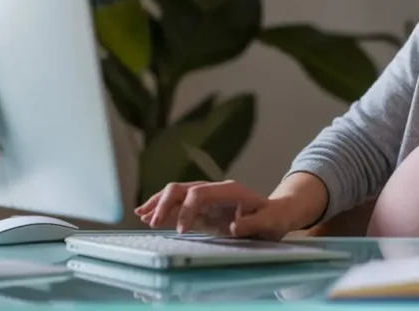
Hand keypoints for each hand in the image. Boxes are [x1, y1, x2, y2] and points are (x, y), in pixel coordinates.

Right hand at [134, 180, 296, 239]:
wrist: (276, 214)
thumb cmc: (274, 219)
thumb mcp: (271, 222)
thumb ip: (254, 224)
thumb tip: (235, 227)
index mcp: (230, 190)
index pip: (200, 193)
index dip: (186, 210)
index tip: (180, 231)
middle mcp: (215, 190)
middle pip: (184, 188)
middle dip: (165, 202)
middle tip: (152, 222)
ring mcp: (208, 197)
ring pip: (177, 193)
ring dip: (159, 203)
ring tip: (142, 215)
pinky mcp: (203, 207)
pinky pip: (178, 204)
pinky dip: (163, 208)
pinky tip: (147, 214)